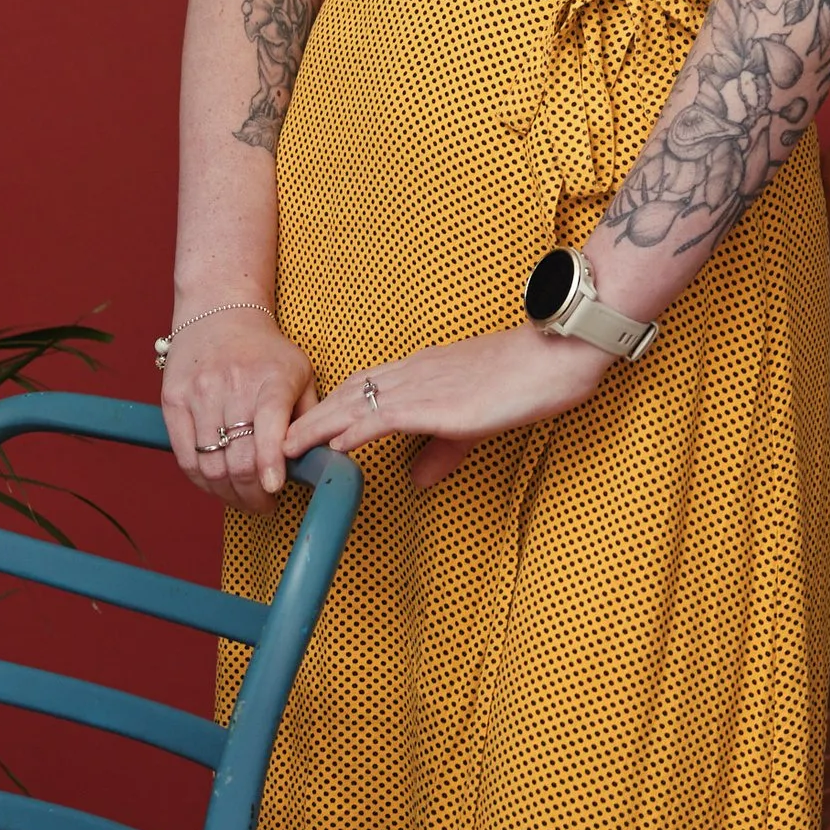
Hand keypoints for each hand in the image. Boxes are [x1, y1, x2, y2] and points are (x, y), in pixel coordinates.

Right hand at [161, 306, 316, 506]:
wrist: (220, 311)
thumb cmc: (267, 351)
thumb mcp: (301, 373)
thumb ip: (309, 418)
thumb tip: (317, 463)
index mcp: (271, 380)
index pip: (269, 429)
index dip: (270, 465)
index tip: (274, 489)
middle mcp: (232, 386)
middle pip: (238, 458)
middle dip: (253, 494)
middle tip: (264, 504)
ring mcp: (198, 394)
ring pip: (210, 464)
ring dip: (228, 493)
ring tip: (243, 498)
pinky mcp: (173, 401)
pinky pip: (184, 456)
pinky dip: (202, 480)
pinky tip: (217, 485)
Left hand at [284, 322, 609, 492]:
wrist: (557, 352)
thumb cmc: (527, 377)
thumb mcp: (477, 419)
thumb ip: (444, 448)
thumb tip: (419, 477)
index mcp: (424, 370)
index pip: (365, 387)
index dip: (331, 407)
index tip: (303, 428)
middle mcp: (416, 373)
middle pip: (348, 393)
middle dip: (309, 418)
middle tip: (273, 440)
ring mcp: (425, 385)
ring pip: (356, 404)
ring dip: (318, 427)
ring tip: (283, 447)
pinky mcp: (439, 402)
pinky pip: (386, 417)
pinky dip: (355, 431)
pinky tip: (333, 446)